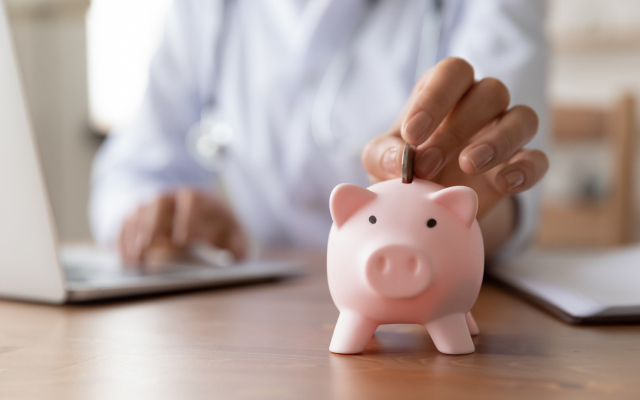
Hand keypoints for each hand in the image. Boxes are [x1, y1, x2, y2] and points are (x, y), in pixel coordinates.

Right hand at [118, 188, 247, 264]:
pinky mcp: (138, 216)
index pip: (192, 200)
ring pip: (139, 211)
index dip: (187, 218)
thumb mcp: (234, 235)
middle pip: (159, 202)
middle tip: (149, 246)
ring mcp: (153, 204)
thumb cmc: (219, 229)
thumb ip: (239, 244)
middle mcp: (174, 196)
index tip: (183, 240)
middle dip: (153, 224)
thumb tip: (237, 255)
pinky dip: (122, 238)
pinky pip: (125, 222)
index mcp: (201, 199)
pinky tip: (123, 258)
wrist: (202, 216)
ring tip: (133, 258)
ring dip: (134, 234)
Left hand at [362, 57, 547, 219]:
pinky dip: (526, 169)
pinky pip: (538, 159)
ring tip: (469, 165)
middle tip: (427, 165)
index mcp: (444, 91)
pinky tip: (504, 184)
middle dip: (457, 129)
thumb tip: (399, 159)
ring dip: (498, 141)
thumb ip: (382, 155)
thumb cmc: (404, 170)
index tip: (412, 134)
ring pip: (523, 118)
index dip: (435, 98)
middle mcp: (481, 104)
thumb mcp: (379, 163)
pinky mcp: (521, 165)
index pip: (452, 72)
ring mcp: (506, 133)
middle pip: (490, 92)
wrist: (429, 206)